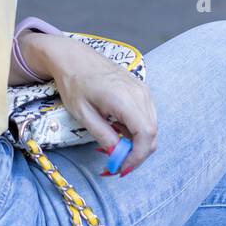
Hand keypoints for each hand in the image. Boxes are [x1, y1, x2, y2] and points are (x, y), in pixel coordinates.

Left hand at [20, 31, 157, 173]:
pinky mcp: (141, 89)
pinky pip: (146, 115)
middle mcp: (140, 93)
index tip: (121, 169)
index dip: (137, 157)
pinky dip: (136, 129)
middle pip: (152, 133)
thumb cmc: (75, 82)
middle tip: (116, 163)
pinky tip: (117, 129)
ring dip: (136, 142)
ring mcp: (143, 89)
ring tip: (113, 145)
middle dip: (137, 154)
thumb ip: (103, 135)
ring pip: (151, 126)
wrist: (73, 57)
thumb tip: (117, 154)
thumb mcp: (83, 114)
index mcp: (125, 99)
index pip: (146, 135)